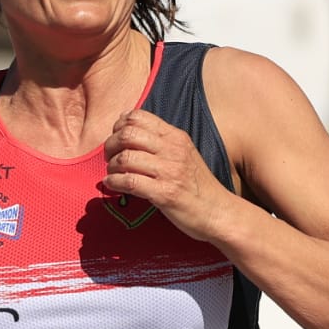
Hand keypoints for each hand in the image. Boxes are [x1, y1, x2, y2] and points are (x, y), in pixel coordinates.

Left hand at [101, 109, 230, 242]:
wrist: (218, 212)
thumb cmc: (197, 184)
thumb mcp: (184, 153)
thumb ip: (160, 142)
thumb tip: (127, 131)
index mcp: (176, 137)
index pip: (138, 117)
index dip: (119, 126)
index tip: (116, 139)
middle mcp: (173, 150)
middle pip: (127, 134)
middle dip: (110, 146)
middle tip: (109, 158)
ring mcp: (170, 171)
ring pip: (126, 158)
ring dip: (112, 166)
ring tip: (113, 173)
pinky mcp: (165, 194)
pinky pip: (129, 182)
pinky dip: (114, 182)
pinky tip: (113, 185)